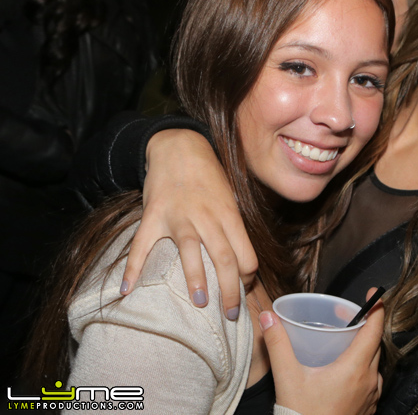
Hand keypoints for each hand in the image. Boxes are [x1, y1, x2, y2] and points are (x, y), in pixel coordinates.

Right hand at [120, 129, 256, 319]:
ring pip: (191, 252)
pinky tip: (126, 289)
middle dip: (230, 290)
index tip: (245, 291)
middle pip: (224, 258)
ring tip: (199, 303)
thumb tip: (243, 265)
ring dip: (196, 279)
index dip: (248, 277)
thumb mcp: (230, 200)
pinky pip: (141, 245)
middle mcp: (207, 217)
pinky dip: (131, 268)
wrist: (180, 147)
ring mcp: (178, 216)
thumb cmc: (210, 178)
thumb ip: (233, 230)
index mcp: (229, 215)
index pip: (246, 254)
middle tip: (231, 315)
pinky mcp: (153, 215)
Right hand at [260, 289, 383, 414]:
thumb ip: (278, 344)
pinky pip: (371, 382)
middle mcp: (368, 381)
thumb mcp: (288, 377)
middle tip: (350, 315)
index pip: (374, 330)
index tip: (375, 294)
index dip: (377, 308)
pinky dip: (363, 370)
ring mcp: (370, 397)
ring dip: (364, 349)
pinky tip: (345, 371)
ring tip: (346, 342)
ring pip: (374, 364)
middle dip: (366, 327)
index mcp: (355, 368)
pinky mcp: (367, 409)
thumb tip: (269, 317)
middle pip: (375, 345)